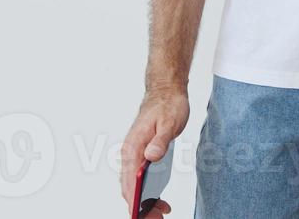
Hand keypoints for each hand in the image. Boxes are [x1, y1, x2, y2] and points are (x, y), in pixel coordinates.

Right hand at [120, 86, 189, 216]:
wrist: (165, 91)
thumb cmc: (167, 105)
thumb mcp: (169, 123)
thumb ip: (160, 141)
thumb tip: (151, 157)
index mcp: (133, 147)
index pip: (129, 179)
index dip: (133, 200)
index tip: (139, 214)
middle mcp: (130, 153)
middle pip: (129, 187)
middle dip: (140, 206)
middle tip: (158, 217)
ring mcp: (135, 156)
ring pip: (134, 186)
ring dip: (145, 202)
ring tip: (161, 212)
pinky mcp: (142, 156)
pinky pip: (141, 179)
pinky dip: (148, 192)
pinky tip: (160, 200)